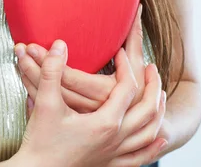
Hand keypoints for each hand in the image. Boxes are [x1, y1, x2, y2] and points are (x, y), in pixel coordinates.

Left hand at [15, 5, 147, 114]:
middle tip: (19, 48)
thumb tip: (139, 7)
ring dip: (28, 77)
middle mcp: (89, 108)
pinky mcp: (69, 119)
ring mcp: (77, 117)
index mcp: (104, 93)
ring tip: (18, 57)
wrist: (137, 126)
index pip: (69, 77)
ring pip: (46, 99)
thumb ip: (134, 36)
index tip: (32, 45)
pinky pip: (45, 107)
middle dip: (33, 67)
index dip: (48, 61)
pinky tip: (23, 77)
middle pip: (53, 88)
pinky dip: (32, 92)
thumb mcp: (135, 63)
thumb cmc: (137, 90)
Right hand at [15, 40, 166, 166]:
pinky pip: (140, 158)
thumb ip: (53, 70)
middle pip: (147, 111)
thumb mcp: (45, 102)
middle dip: (153, 87)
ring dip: (158, 113)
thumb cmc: (40, 141)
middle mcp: (116, 140)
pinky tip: (159, 138)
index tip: (120, 52)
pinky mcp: (109, 166)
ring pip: (149, 134)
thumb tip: (60, 45)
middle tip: (152, 69)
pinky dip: (153, 146)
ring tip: (160, 96)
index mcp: (104, 122)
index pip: (127, 88)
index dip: (126, 67)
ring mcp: (115, 155)